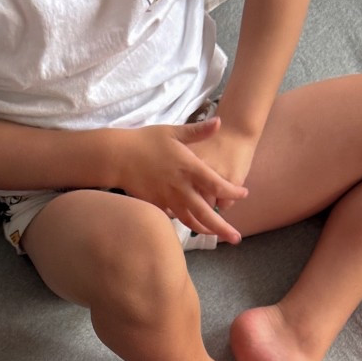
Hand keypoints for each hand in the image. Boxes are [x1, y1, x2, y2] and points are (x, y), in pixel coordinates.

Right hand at [109, 117, 247, 241]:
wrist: (117, 156)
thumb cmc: (146, 140)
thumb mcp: (173, 131)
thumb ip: (198, 131)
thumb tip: (220, 121)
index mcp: (189, 168)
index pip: (217, 185)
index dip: (233, 193)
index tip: (243, 195)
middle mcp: (180, 187)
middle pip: (206, 214)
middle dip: (223, 228)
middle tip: (236, 239)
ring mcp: (167, 199)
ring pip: (190, 221)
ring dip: (205, 230)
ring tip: (217, 236)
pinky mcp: (155, 205)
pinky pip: (174, 218)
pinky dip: (185, 223)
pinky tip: (193, 225)